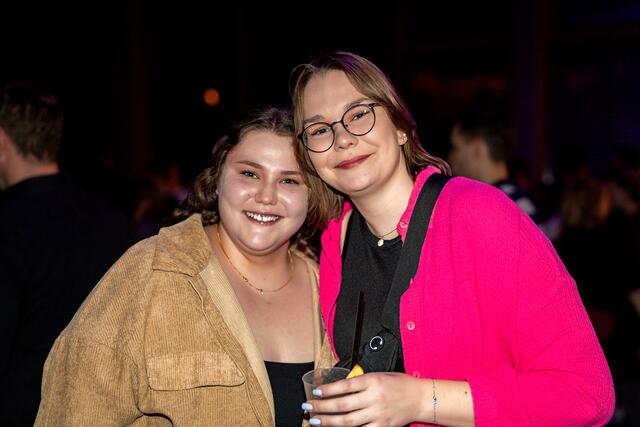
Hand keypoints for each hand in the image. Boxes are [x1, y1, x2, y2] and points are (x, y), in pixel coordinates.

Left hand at [304, 372, 427, 426]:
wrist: (419, 398)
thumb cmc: (399, 384)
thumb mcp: (379, 375)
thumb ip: (360, 382)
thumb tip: (338, 388)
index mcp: (372, 381)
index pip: (344, 386)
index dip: (327, 390)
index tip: (315, 392)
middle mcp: (374, 398)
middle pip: (342, 405)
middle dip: (322, 407)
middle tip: (308, 408)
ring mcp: (378, 414)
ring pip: (348, 421)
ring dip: (329, 421)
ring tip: (315, 421)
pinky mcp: (382, 426)